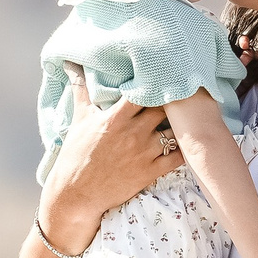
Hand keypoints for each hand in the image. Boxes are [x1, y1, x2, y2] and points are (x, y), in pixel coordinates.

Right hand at [38, 80, 177, 254]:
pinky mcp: (150, 172)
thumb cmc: (76, 154)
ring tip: (185, 120)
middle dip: (170, 103)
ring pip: (174, 132)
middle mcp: (132, 134)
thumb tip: (70, 63)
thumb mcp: (79, 119)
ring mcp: (143, 154)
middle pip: (164, 110)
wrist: (76, 194)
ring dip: (179, 126)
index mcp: (115, 118)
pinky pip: (177, 158)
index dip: (154, 85)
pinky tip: (186, 143)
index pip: (143, 93)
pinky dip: (184, 150)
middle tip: (177, 98)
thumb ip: (80, 89)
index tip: (160, 80)